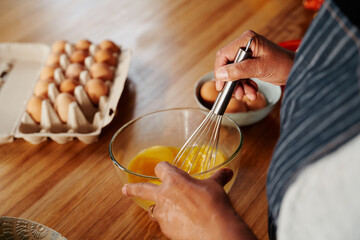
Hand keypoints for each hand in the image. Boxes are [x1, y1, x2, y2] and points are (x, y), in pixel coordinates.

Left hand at [122, 162, 255, 239]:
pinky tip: (181, 223)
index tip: (162, 169)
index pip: (162, 168)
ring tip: (164, 210)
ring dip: (158, 208)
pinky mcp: (165, 228)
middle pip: (143, 189)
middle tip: (125, 189)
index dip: (163, 168)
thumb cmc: (213, 204)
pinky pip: (164, 222)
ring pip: (153, 208)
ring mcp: (163, 213)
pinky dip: (170, 221)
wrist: (213, 230)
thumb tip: (227, 172)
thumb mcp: (215, 187)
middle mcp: (164, 194)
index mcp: (174, 179)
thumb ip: (218, 178)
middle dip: (133, 189)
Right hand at [215, 30, 294, 99]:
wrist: (296, 71)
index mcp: (246, 40)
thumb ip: (238, 71)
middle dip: (232, 81)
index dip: (220, 71)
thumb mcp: (259, 68)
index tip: (221, 85)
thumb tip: (220, 74)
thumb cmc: (283, 65)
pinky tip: (252, 90)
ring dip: (239, 86)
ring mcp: (248, 54)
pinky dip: (245, 85)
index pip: (224, 55)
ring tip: (248, 93)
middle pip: (228, 65)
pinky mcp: (251, 63)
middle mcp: (245, 45)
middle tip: (237, 93)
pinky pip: (241, 75)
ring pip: (233, 72)